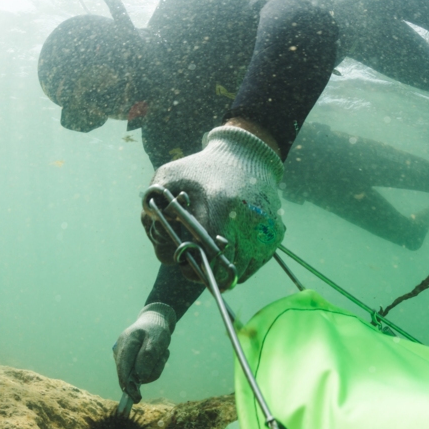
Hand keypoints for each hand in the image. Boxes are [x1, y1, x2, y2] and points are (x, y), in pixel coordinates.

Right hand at [113, 303, 175, 402]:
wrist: (154, 322)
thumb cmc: (157, 330)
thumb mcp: (158, 340)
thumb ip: (148, 357)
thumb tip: (139, 377)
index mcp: (127, 342)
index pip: (124, 368)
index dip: (128, 384)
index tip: (136, 397)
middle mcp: (120, 350)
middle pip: (130, 374)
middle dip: (150, 371)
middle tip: (164, 354)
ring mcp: (122, 356)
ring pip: (138, 375)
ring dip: (154, 368)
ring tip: (161, 352)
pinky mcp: (127, 362)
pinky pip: (141, 373)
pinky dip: (152, 368)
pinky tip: (157, 356)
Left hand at [142, 126, 284, 286]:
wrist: (245, 155)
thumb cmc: (202, 169)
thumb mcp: (169, 178)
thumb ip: (153, 207)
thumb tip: (158, 240)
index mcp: (219, 210)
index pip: (209, 259)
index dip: (195, 271)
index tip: (187, 267)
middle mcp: (248, 223)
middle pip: (227, 271)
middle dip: (209, 273)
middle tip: (198, 264)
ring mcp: (265, 230)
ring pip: (243, 272)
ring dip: (226, 271)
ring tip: (214, 257)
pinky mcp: (275, 233)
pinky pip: (257, 264)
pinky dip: (243, 264)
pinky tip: (230, 250)